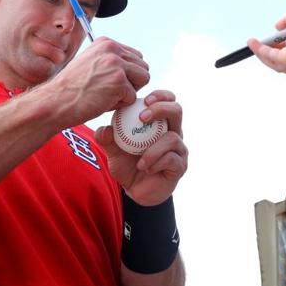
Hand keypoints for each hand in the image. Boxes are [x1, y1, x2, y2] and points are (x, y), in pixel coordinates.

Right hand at [44, 37, 148, 127]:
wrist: (56, 101)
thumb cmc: (73, 88)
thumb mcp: (91, 63)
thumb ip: (111, 60)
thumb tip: (134, 65)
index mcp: (106, 42)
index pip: (135, 56)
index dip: (127, 74)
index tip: (109, 81)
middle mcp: (112, 49)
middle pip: (142, 67)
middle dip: (132, 82)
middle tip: (110, 90)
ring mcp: (116, 64)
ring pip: (143, 79)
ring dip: (129, 92)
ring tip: (108, 95)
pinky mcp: (119, 81)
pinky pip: (133, 97)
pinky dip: (120, 104)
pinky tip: (103, 102)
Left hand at [95, 90, 187, 206]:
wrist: (134, 190)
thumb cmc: (127, 165)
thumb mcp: (113, 150)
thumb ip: (107, 138)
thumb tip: (105, 129)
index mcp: (160, 123)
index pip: (168, 100)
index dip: (160, 95)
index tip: (145, 100)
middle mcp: (173, 132)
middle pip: (177, 110)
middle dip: (161, 109)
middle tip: (142, 117)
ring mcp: (179, 149)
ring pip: (172, 138)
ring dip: (152, 148)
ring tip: (139, 160)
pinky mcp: (180, 166)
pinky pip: (171, 158)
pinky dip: (155, 162)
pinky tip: (146, 168)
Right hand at [249, 4, 285, 74]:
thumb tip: (276, 27)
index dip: (281, 50)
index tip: (270, 44)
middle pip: (285, 65)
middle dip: (269, 56)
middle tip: (258, 47)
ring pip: (277, 65)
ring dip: (263, 55)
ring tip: (252, 45)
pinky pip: (273, 57)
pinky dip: (262, 51)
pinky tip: (254, 44)